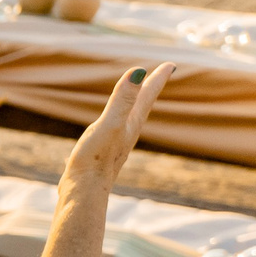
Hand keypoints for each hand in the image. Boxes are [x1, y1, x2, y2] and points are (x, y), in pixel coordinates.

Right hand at [62, 62, 171, 188]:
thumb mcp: (110, 124)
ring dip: (135, 104)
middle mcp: (127, 132)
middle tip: (161, 75)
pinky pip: (115, 129)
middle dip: (150, 89)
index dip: (158, 78)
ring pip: (129, 118)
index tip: (171, 64)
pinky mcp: (103, 152)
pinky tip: (111, 125)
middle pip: (143, 105)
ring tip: (138, 97)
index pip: (148, 95)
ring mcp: (116, 143)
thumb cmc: (95, 159)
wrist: (84, 191)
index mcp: (131, 123)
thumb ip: (122, 99)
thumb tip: (138, 71)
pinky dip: (117, 119)